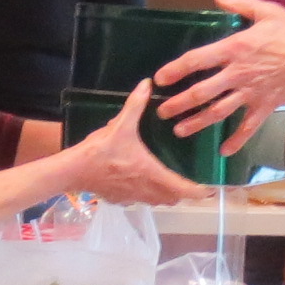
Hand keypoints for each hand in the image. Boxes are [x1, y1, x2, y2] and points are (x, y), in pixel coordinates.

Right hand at [55, 79, 206, 205]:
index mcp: (152, 174)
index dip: (200, 191)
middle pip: (174, 198)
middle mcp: (147, 191)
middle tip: (191, 178)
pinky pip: (140, 201)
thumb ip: (135, 105)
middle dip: (183, 191)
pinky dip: (146, 194)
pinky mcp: (121, 200)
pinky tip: (140, 180)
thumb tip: (147, 83)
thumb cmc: (100, 151)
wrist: (73, 171)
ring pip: (158, 201)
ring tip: (169, 178)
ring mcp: (133, 198)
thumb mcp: (119, 125)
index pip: (184, 190)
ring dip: (165, 193)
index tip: (211, 188)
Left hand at [151, 0, 284, 146]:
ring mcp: (250, 93)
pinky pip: (248, 127)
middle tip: (162, 111)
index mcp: (235, 48)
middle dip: (179, 104)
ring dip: (197, 123)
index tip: (160, 78)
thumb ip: (241, 5)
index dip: (176, 70)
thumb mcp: (268, 12)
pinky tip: (224, 151)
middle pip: (202, 92)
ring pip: (218, 112)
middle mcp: (237, 74)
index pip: (197, 60)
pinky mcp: (265, 107)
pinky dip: (236, 141)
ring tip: (179, 131)